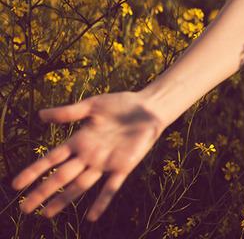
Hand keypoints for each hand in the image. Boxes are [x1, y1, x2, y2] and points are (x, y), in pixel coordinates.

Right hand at [11, 91, 165, 221]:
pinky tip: (92, 216)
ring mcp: (105, 162)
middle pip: (61, 176)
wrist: (149, 107)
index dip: (34, 171)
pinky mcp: (124, 166)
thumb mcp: (92, 106)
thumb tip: (39, 115)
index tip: (16, 185)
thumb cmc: (120, 105)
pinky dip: (102, 201)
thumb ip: (67, 112)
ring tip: (47, 214)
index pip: (51, 159)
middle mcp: (89, 155)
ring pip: (80, 184)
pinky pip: (111, 187)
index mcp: (79, 141)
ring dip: (64, 199)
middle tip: (24, 208)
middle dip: (43, 191)